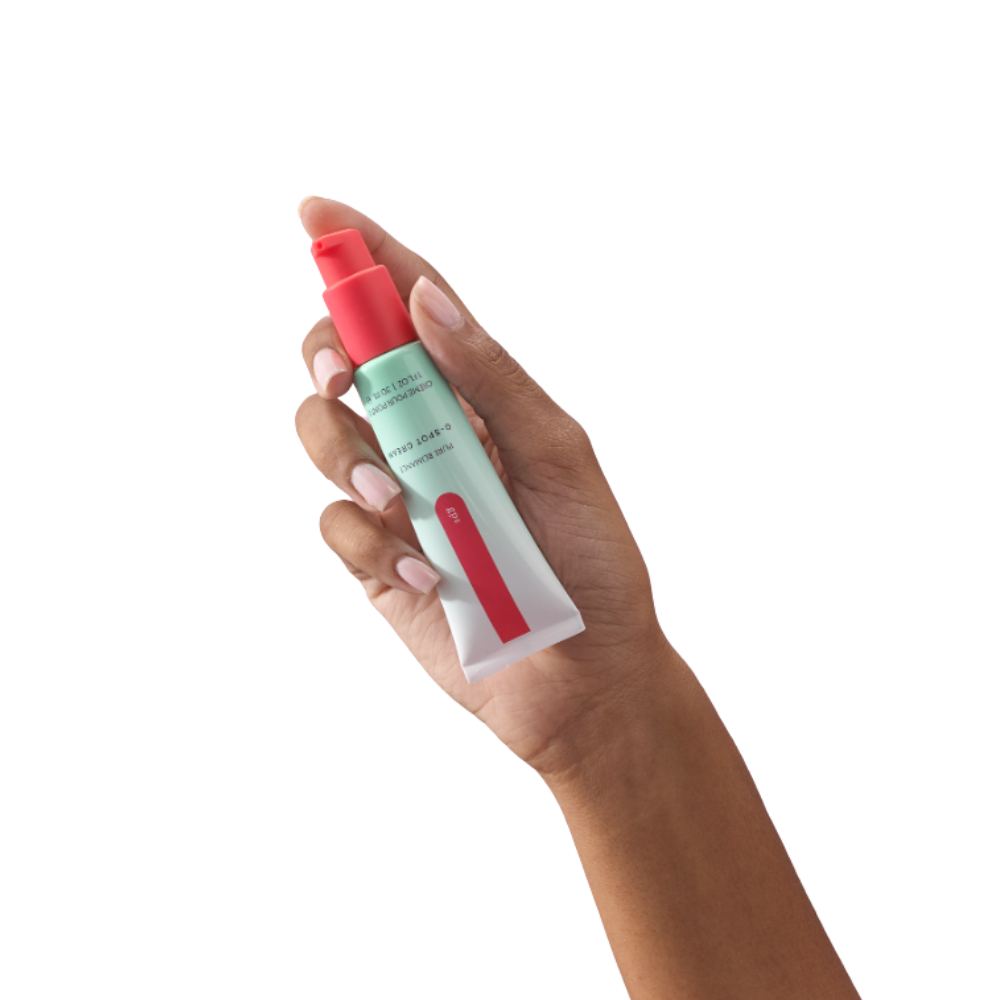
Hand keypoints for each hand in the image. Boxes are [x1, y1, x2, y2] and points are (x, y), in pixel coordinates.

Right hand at [295, 197, 669, 774]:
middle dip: (328, 356)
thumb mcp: (559, 456)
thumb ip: (491, 378)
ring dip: (343, 453)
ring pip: (321, 436)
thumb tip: (425, 299)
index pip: (409, 308)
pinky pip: (336, 524)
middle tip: (345, 376)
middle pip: (344, 363)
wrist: (585, 679)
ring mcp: (397, 496)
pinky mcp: (376, 559)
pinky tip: (427, 575)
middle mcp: (429, 435)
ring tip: (398, 500)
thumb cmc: (591, 562)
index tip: (316, 211)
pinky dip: (371, 540)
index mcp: (477, 397)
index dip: (362, 255)